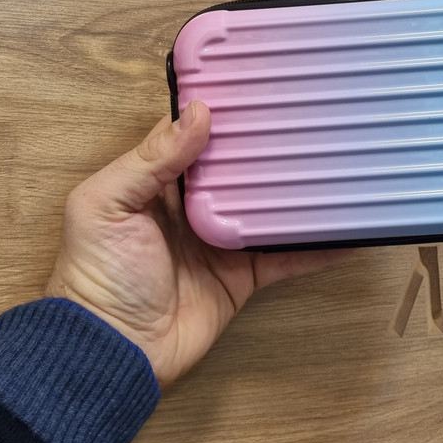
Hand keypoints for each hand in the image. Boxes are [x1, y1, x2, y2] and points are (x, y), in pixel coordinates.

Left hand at [47, 101, 344, 386]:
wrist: (113, 353)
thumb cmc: (98, 275)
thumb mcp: (107, 206)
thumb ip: (150, 159)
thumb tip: (198, 112)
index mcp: (159, 182)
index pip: (196, 135)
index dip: (223, 113)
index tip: (260, 89)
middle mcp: (196, 206)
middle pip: (241, 169)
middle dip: (269, 148)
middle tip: (310, 120)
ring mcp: (224, 241)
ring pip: (267, 209)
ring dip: (297, 194)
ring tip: (335, 166)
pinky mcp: (244, 276)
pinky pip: (285, 257)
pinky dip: (315, 248)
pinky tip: (344, 233)